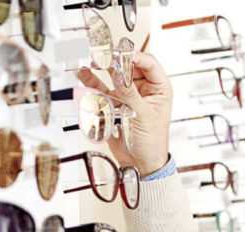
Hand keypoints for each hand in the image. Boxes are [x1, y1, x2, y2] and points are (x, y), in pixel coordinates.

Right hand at [76, 52, 172, 175]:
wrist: (140, 163)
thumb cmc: (152, 143)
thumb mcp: (143, 115)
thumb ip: (129, 94)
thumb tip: (119, 74)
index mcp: (159, 89)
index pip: (147, 63)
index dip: (134, 56)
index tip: (121, 54)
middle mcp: (144, 90)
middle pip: (128, 67)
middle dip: (115, 60)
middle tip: (103, 56)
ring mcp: (128, 96)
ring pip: (113, 77)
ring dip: (102, 69)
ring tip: (92, 62)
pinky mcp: (114, 104)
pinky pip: (102, 90)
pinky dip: (93, 83)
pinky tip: (85, 74)